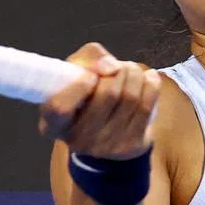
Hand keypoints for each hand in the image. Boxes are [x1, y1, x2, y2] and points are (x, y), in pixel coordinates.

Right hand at [37, 41, 160, 159]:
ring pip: (130, 98)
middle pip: (107, 94)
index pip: (60, 106)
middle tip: (119, 66)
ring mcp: (106, 147)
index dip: (78, 85)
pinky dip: (151, 85)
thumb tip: (110, 65)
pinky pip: (146, 107)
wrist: (108, 132)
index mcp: (53, 124)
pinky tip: (149, 78)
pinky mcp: (131, 146)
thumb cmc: (85, 95)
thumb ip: (88, 58)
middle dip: (118, 70)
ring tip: (132, 70)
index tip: (90, 75)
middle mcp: (77, 140)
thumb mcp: (76, 72)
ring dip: (135, 74)